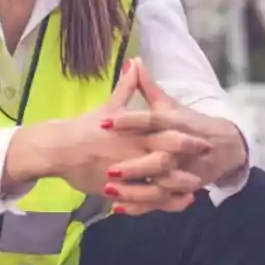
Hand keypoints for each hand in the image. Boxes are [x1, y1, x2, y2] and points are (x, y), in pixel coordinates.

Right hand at [4, 60, 211, 206]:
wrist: (58, 149)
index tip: (202, 139)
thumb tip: (136, 63)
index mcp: (133, 131)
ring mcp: (126, 172)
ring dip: (180, 185)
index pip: (166, 133)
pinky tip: (175, 202)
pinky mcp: (118, 189)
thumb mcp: (109, 106)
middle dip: (189, 162)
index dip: (186, 138)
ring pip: (160, 182)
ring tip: (196, 187)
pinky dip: (162, 202)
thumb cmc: (84, 127)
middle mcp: (133, 152)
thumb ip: (128, 87)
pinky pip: (145, 199)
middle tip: (205, 164)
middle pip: (168, 158)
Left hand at [105, 59, 248, 201]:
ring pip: (161, 184)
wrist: (224, 145)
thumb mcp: (169, 103)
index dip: (129, 121)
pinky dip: (143, 206)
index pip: (151, 120)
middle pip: (159, 157)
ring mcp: (185, 170)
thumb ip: (147, 85)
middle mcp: (181, 147)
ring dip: (136, 190)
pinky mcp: (185, 187)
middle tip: (108, 168)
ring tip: (109, 190)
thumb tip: (133, 61)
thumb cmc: (188, 121)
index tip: (104, 122)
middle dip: (135, 164)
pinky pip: (163, 200)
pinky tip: (119, 207)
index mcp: (174, 123)